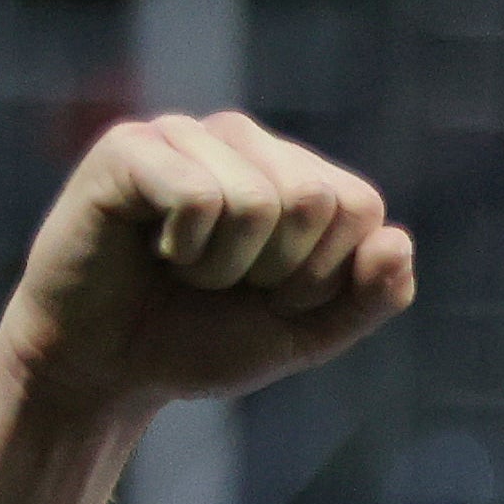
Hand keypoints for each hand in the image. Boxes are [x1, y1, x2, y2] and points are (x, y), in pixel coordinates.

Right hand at [0, 115, 414, 418]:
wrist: (106, 368)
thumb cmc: (199, 341)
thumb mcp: (304, 334)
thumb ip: (368, 297)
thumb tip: (397, 240)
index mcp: (291, 172)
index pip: (359, 205)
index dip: (324, 275)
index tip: (273, 296)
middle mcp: (241, 140)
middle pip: (316, 198)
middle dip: (280, 272)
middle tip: (226, 286)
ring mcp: (184, 135)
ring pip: (258, 200)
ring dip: (225, 267)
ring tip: (186, 270)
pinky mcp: (129, 148)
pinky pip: (198, 196)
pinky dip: (185, 249)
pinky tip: (155, 250)